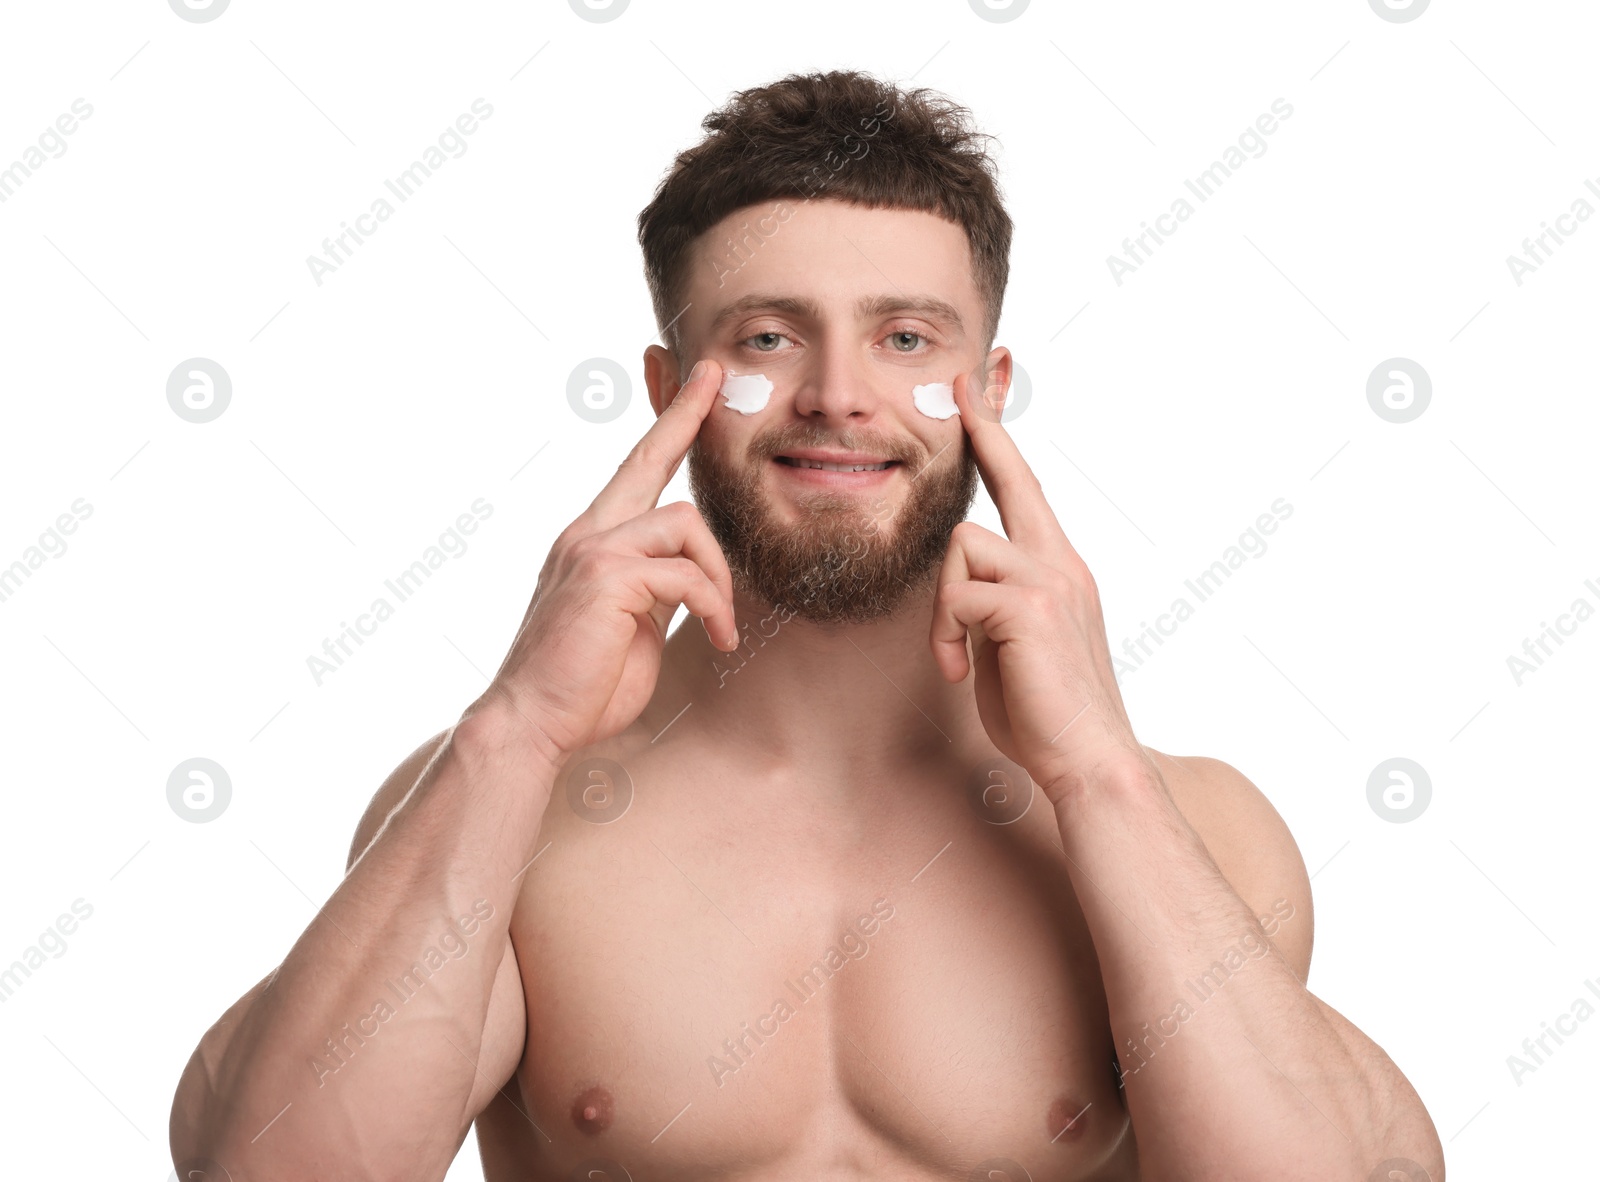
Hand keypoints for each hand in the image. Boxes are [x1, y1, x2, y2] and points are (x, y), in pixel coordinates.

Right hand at [474, 359, 738, 761]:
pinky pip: (686, 573)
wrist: (531, 724)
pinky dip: (712, 605)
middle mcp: (586, 533)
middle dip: (684, 415)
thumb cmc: (582, 686)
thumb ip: (656, 587)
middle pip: (647, 458)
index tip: (689, 381)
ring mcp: (592, 550)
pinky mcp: (606, 577)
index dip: (664, 423)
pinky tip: (715, 638)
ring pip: (685, 523)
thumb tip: (691, 574)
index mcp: (590, 541)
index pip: (633, 470)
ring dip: (718, 576)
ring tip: (719, 625)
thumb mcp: (631, 624)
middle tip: (712, 377)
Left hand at [929, 368, 1155, 803]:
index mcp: (1060, 570)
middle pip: (1011, 480)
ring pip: (963, 545)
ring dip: (942, 605)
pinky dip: (945, 636)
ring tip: (954, 657)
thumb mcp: (1012, 648)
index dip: (1001, 437)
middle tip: (964, 383)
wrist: (1091, 762)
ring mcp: (1050, 580)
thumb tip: (961, 593)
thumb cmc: (1047, 716)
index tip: (980, 388)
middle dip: (987, 430)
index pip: (1028, 489)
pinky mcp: (1029, 607)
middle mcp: (1061, 563)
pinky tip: (959, 673)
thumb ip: (992, 608)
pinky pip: (958, 594)